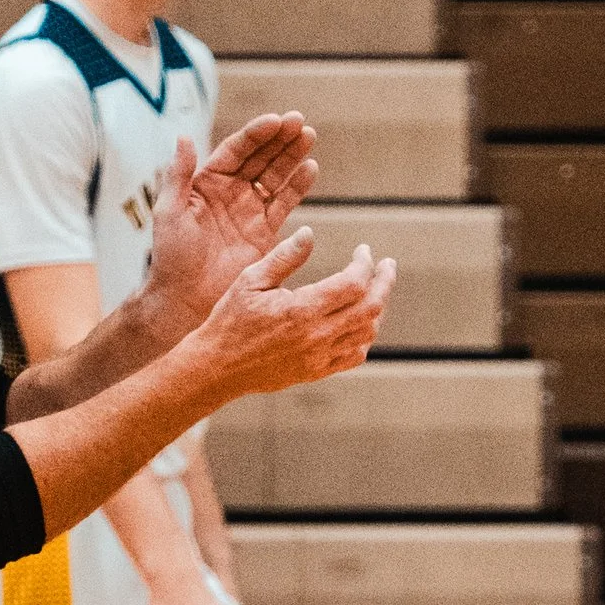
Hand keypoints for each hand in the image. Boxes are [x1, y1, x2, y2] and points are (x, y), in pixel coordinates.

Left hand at [141, 116, 318, 338]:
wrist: (186, 298)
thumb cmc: (171, 257)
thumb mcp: (168, 212)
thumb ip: (177, 175)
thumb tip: (182, 136)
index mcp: (206, 182)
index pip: (235, 150)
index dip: (255, 134)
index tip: (275, 120)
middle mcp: (230, 192)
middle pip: (260, 157)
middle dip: (279, 138)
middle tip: (299, 121)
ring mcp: (249, 210)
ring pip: (275, 175)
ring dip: (292, 156)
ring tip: (309, 136)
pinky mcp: (264, 232)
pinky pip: (284, 203)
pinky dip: (298, 186)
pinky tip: (310, 168)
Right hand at [195, 228, 393, 402]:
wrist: (217, 368)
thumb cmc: (229, 320)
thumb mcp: (250, 281)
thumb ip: (283, 257)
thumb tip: (309, 233)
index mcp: (301, 310)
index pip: (353, 284)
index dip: (365, 263)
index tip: (363, 250)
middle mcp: (316, 335)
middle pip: (371, 307)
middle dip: (384, 282)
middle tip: (387, 265)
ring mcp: (319, 357)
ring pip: (367, 332)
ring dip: (377, 308)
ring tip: (372, 290)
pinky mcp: (316, 371)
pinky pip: (354, 356)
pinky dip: (364, 336)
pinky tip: (359, 322)